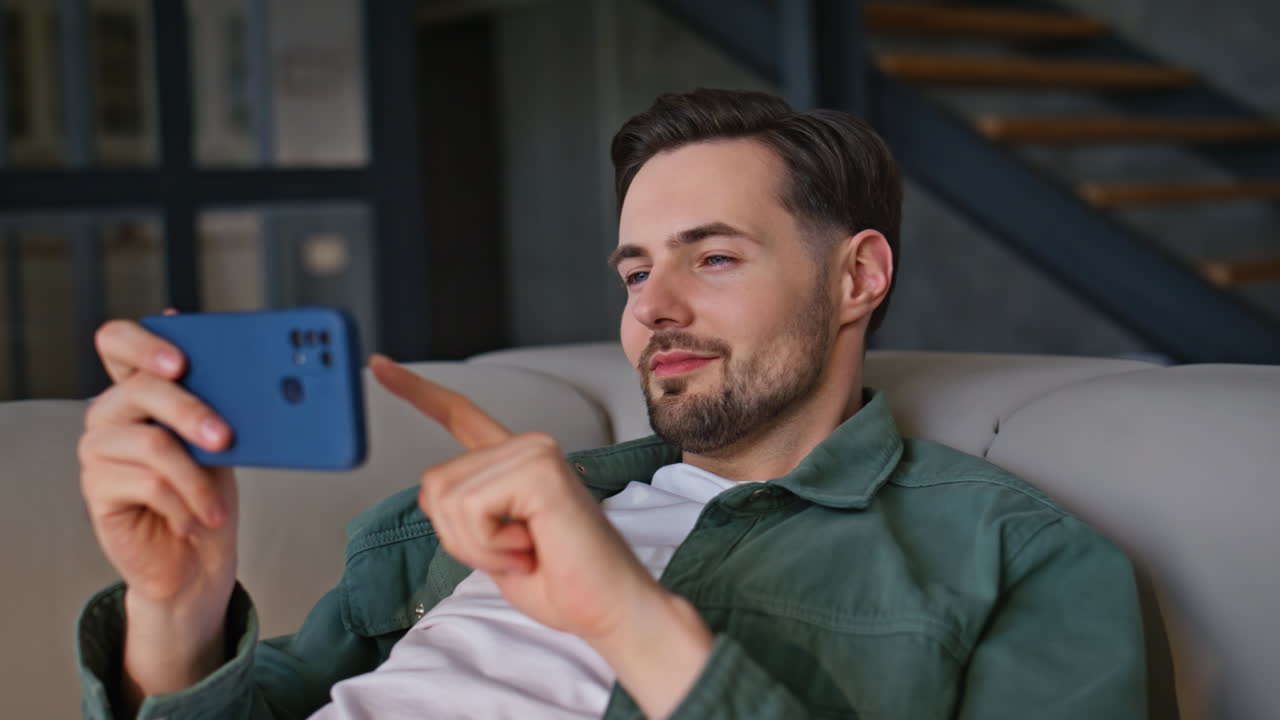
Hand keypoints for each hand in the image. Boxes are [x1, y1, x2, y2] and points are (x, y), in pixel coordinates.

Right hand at [78, 316, 237, 702]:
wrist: (197, 560)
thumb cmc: (211, 494)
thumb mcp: (223, 444)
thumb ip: (220, 406)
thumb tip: (247, 375)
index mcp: (140, 387)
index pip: (119, 341)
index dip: (143, 342)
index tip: (180, 361)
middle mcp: (110, 411)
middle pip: (141, 388)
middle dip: (191, 412)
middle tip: (226, 439)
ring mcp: (98, 449)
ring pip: (153, 443)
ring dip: (197, 479)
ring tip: (217, 506)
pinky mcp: (96, 487)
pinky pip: (149, 484)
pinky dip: (184, 505)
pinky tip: (193, 521)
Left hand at [371, 355, 713, 716]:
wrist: (608, 608)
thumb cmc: (561, 583)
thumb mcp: (492, 546)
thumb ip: (463, 512)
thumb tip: (432, 490)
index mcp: (514, 462)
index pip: (460, 415)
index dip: (417, 391)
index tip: (379, 365)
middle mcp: (526, 446)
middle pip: (435, 483)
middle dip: (460, 537)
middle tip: (514, 553)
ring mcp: (535, 452)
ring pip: (447, 498)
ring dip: (477, 546)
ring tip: (525, 551)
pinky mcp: (540, 469)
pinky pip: (471, 509)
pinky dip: (490, 546)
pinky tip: (530, 547)